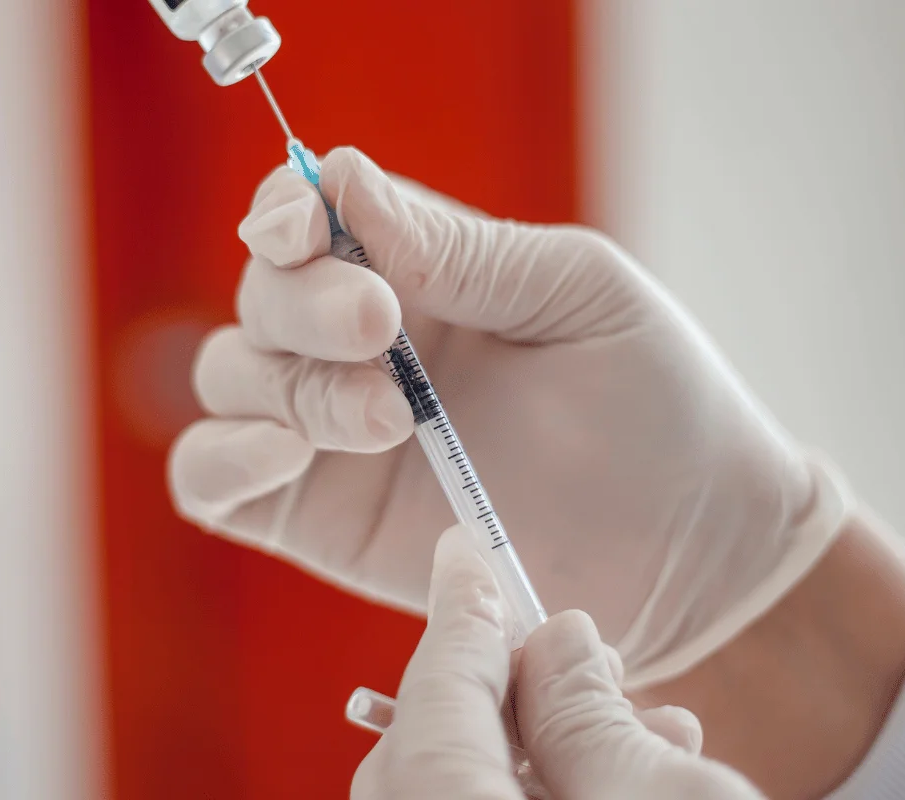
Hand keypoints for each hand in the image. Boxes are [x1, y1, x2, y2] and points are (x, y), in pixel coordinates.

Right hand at [167, 147, 849, 686]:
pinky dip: (220, 458)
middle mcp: (365, 347)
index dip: (286, 212)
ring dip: (286, 381)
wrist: (694, 538)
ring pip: (228, 378)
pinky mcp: (323, 521)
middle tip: (382, 328)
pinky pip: (210, 481)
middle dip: (302, 302)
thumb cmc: (655, 396)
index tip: (310, 226)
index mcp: (422, 274)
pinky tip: (286, 453)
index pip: (307, 219)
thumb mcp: (578, 292)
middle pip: (259, 294)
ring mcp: (337, 434)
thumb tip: (339, 177)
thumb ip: (462, 250)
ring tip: (391, 415)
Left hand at [351, 525, 763, 799]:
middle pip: (433, 744)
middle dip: (508, 684)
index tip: (462, 549)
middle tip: (579, 650)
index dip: (460, 611)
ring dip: (545, 743)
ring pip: (468, 787)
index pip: (438, 691)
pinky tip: (635, 775)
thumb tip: (558, 640)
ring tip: (649, 721)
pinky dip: (549, 792)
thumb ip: (589, 716)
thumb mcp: (668, 799)